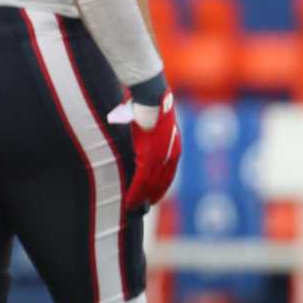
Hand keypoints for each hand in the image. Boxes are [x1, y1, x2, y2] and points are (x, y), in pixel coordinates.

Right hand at [115, 91, 180, 210]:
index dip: (160, 187)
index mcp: (173, 146)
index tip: (153, 196)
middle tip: (143, 206)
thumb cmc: (147, 100)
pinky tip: (129, 202)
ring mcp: (160, 157)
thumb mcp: (151, 119)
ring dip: (141, 198)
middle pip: (161, 183)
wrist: (151, 94)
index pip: (168, 174)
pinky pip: (141, 180)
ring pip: (150, 185)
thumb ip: (146, 129)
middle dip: (152, 196)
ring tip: (132, 208)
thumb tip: (133, 128)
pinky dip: (134, 192)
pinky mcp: (148, 157)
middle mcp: (170, 155)